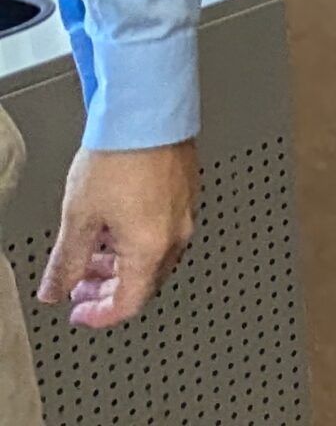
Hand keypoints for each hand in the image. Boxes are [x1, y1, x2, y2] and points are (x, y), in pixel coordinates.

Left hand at [41, 141, 197, 328]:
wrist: (147, 112)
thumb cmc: (120, 156)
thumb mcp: (78, 216)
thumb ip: (65, 262)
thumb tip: (55, 289)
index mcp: (151, 248)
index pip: (127, 303)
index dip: (98, 315)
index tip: (78, 313)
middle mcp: (175, 233)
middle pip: (144, 282)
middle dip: (108, 288)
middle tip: (80, 284)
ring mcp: (185, 210)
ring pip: (155, 256)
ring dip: (122, 263)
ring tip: (95, 251)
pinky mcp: (187, 190)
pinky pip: (165, 230)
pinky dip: (138, 239)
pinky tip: (116, 222)